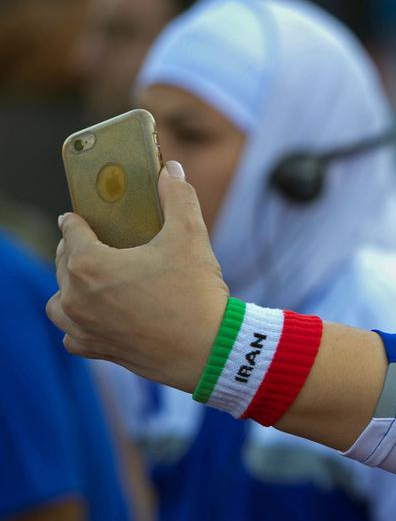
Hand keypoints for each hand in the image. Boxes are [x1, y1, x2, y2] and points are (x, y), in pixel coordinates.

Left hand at [46, 161, 228, 392]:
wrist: (210, 349)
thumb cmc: (197, 292)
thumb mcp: (190, 236)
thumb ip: (177, 197)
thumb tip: (172, 169)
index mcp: (90, 264)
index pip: (71, 231)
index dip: (77, 220)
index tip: (81, 217)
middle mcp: (76, 297)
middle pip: (62, 264)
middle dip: (74, 251)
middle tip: (93, 243)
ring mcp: (83, 326)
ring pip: (60, 301)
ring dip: (69, 288)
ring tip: (89, 281)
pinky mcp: (97, 350)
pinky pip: (72, 335)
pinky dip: (79, 325)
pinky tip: (97, 317)